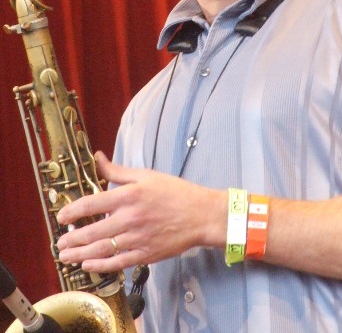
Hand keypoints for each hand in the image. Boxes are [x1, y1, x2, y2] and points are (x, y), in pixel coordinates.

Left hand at [56, 151, 226, 272]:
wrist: (201, 215)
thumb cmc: (175, 192)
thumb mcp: (145, 175)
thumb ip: (117, 170)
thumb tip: (97, 158)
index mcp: (129, 196)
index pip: (92, 204)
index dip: (72, 211)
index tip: (62, 216)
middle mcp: (130, 218)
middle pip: (93, 232)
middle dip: (72, 239)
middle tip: (60, 242)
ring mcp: (137, 239)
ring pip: (102, 250)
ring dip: (80, 254)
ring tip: (67, 256)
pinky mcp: (145, 254)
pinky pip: (118, 262)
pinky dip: (100, 265)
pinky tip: (89, 265)